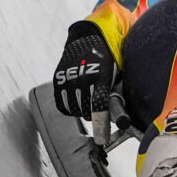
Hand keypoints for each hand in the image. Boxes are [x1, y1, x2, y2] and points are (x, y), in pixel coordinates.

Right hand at [53, 21, 116, 144]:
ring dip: (81, 112)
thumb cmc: (108, 59)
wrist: (89, 37)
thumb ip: (115, 94)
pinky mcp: (58, 79)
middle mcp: (82, 77)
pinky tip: (76, 104)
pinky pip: (62, 103)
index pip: (99, 106)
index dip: (100, 124)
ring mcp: (68, 77)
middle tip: (98, 117)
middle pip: (85, 110)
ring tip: (88, 107)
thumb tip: (119, 119)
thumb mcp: (117, 74)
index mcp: (100, 76)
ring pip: (73, 108)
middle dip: (93, 117)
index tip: (102, 138)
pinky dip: (69, 108)